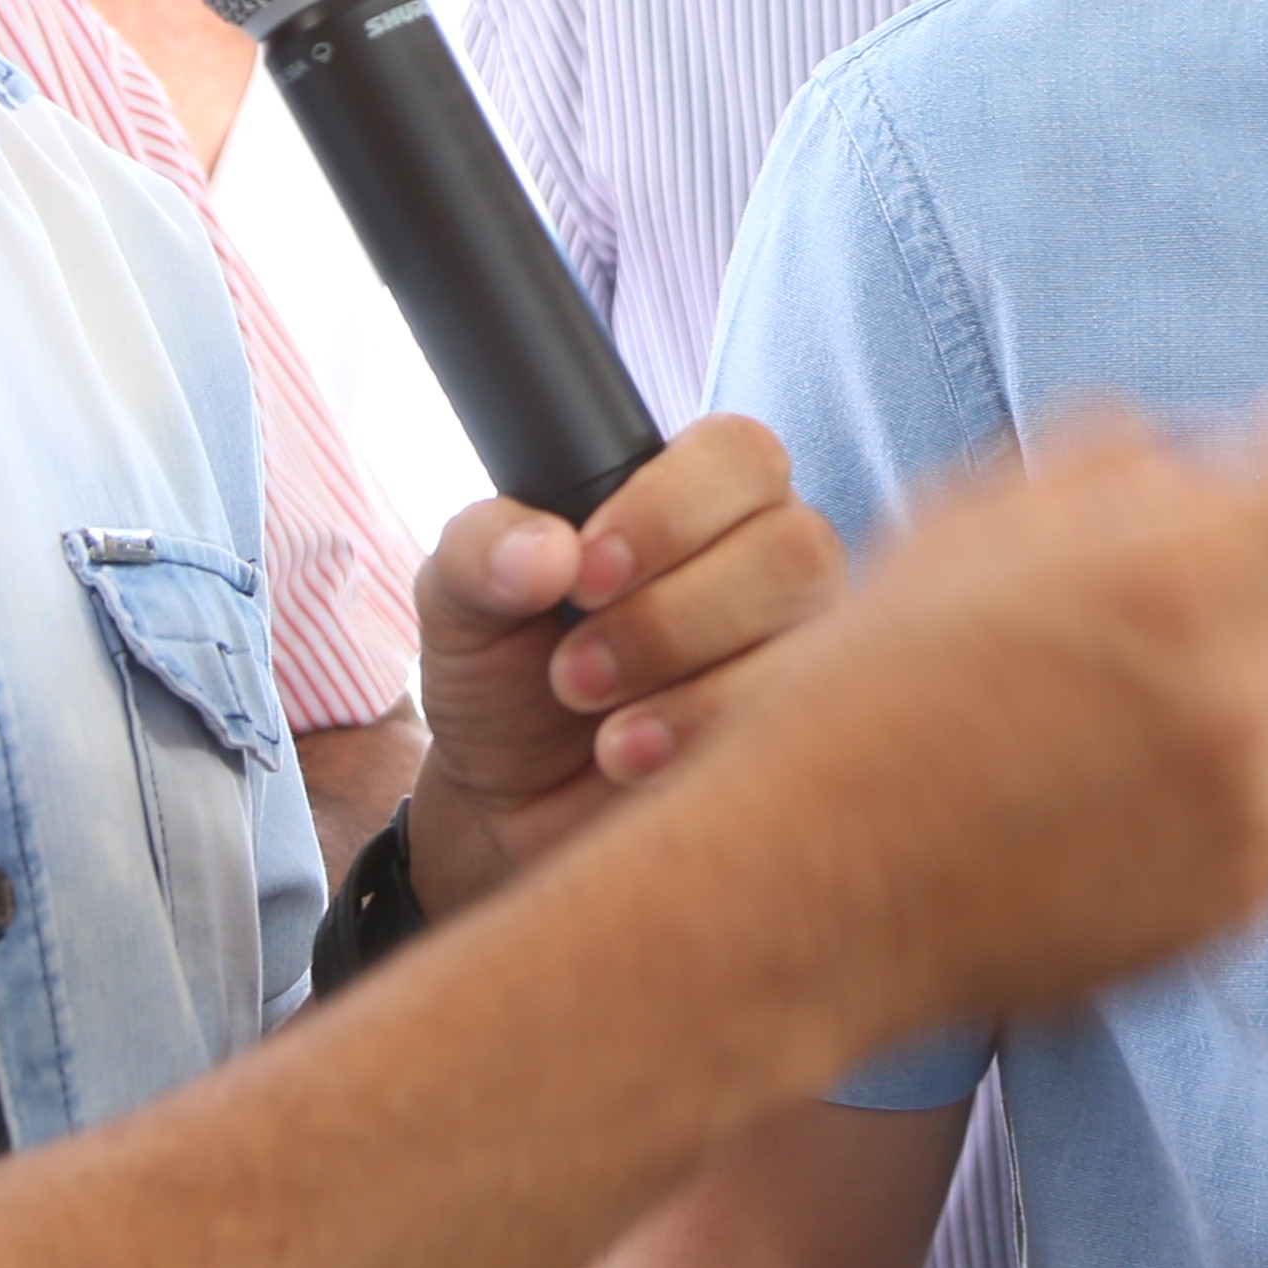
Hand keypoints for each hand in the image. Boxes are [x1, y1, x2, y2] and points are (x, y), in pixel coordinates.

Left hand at [411, 418, 842, 917]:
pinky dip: (706, 746)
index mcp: (702, 496)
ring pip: (803, 641)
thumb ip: (483, 549)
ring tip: (604, 736)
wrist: (511, 812)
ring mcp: (804, 651)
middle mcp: (773, 561)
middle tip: (574, 672)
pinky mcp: (802, 735)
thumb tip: (546, 553)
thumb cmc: (505, 680)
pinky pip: (800, 730)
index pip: (739, 454)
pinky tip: (636, 767)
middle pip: (791, 548)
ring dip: (691, 691)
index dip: (671, 509)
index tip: (583, 576)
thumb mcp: (462, 603)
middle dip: (670, 618)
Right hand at [718, 395, 1267, 1034]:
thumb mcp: (971, 516)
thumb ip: (1126, 460)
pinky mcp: (1242, 899)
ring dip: (1230, 682)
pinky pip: (1264, 799)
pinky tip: (1086, 794)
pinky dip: (1203, 784)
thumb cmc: (867, 687)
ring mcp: (1255, 810)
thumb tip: (1220, 460)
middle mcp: (1248, 695)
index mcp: (1186, 575)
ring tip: (1088, 713)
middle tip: (1137, 606)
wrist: (803, 892)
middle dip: (1257, 575)